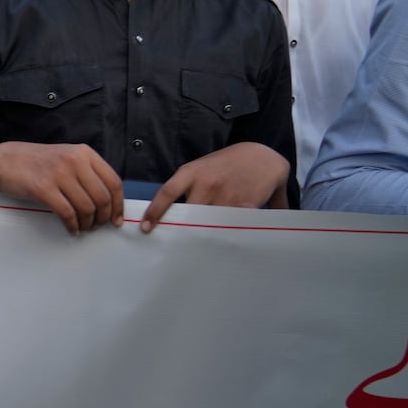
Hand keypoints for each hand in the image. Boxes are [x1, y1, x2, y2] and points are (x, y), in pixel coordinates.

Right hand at [0, 142, 122, 234]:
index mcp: (84, 153)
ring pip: (86, 207)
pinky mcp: (43, 188)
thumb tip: (107, 200)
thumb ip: (86, 172)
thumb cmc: (36, 163)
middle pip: (102, 197)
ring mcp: (59, 174)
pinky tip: (71, 229)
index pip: (113, 182)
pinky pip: (67, 213)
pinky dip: (72, 225)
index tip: (116, 220)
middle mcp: (74, 161)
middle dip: (102, 217)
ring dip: (87, 223)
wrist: (4, 160)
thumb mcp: (66, 157)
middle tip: (96, 226)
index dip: (118, 205)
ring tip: (82, 228)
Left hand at [141, 142, 289, 231]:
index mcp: (192, 172)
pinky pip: (228, 226)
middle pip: (188, 213)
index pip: (168, 192)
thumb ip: (185, 187)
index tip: (146, 228)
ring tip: (192, 251)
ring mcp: (225, 195)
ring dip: (200, 236)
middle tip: (170, 245)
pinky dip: (222, 235)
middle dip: (180, 229)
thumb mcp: (201, 168)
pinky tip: (217, 244)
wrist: (262, 156)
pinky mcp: (243, 206)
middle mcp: (207, 183)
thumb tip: (166, 213)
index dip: (155, 211)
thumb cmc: (225, 166)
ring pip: (207, 223)